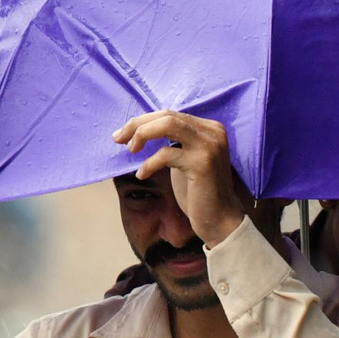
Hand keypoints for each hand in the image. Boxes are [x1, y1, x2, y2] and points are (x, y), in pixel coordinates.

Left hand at [113, 110, 245, 246]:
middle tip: (118, 138)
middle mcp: (213, 132)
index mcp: (210, 128)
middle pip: (167, 115)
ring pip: (167, 124)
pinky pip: (166, 154)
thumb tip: (142, 129)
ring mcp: (209, 145)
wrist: (220, 221)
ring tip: (130, 150)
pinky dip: (149, 163)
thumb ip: (174, 142)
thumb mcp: (185, 160)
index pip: (171, 114)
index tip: (124, 134)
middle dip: (138, 124)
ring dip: (142, 134)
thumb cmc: (199, 194)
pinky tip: (142, 174)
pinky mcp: (202, 163)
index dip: (144, 121)